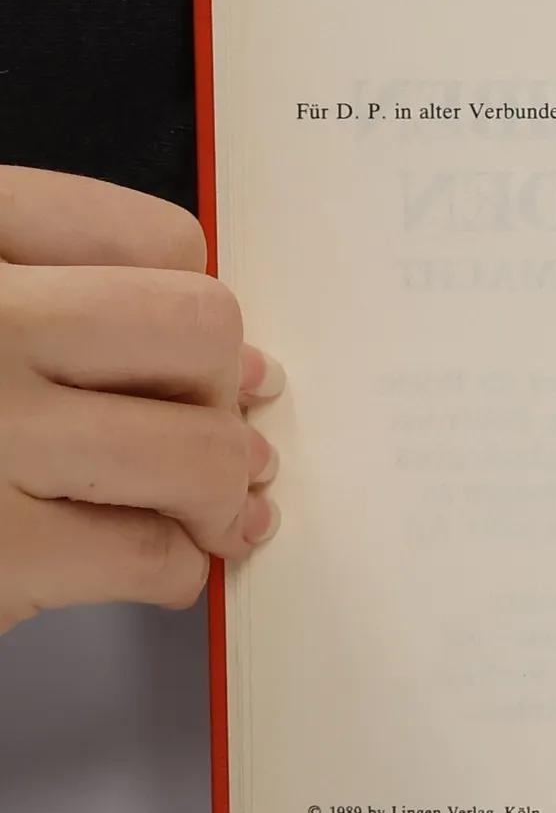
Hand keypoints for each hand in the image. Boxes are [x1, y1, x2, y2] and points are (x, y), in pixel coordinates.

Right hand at [0, 167, 280, 633]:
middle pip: (198, 329)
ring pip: (195, 451)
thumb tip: (245, 372)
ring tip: (190, 513)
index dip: (195, 309)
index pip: (155, 240)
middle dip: (216, 393)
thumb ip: (52, 300)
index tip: (196, 358)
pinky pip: (149, 555)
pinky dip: (171, 571)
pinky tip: (141, 566)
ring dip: (213, 495)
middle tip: (191, 434)